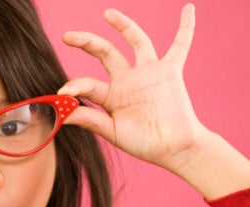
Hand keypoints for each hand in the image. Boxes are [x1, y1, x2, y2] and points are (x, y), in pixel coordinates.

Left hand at [59, 3, 249, 198]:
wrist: (174, 149)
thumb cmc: (143, 143)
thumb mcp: (112, 131)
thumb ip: (90, 119)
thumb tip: (61, 114)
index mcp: (109, 96)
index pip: (87, 84)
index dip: (74, 86)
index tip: (62, 92)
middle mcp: (126, 80)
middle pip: (104, 53)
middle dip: (86, 42)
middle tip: (68, 36)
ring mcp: (148, 73)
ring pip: (135, 42)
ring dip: (124, 25)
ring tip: (108, 13)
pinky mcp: (170, 71)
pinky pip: (180, 46)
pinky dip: (186, 28)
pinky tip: (188, 9)